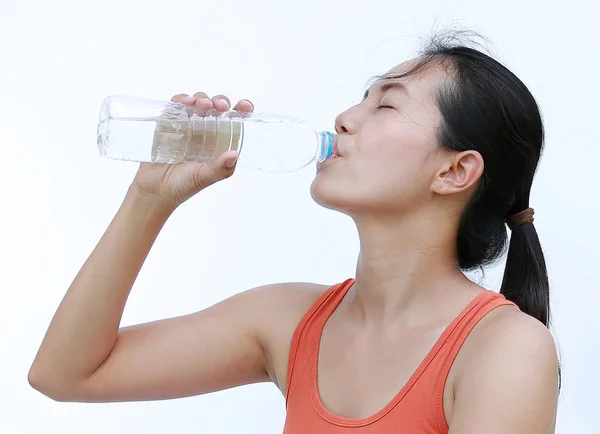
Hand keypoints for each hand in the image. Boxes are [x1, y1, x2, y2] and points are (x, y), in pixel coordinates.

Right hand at [131, 92, 253, 206]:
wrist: (156, 190)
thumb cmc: (184, 185)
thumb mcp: (205, 178)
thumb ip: (220, 169)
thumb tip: (233, 155)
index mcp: (219, 141)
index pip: (233, 120)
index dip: (241, 110)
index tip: (246, 106)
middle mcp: (205, 130)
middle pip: (216, 107)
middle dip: (220, 101)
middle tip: (221, 106)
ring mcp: (186, 125)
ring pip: (197, 102)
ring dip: (202, 99)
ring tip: (204, 105)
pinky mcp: (168, 123)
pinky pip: (176, 105)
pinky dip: (182, 100)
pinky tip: (187, 102)